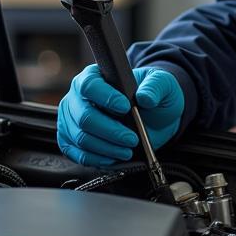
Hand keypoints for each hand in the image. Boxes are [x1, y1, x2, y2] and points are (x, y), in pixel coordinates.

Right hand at [57, 65, 183, 167]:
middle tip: (132, 138)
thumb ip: (156, 86)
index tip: (125, 107)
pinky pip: (78, 154)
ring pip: (81, 137)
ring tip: (128, 150)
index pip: (90, 85)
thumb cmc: (154, 96)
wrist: (155, 119)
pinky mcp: (72, 141)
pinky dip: (97, 158)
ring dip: (107, 147)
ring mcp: (72, 120)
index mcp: (95, 76)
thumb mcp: (163, 84)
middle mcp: (78, 97)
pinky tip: (114, 157)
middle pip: (84, 116)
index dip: (106, 97)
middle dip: (110, 130)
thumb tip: (145, 97)